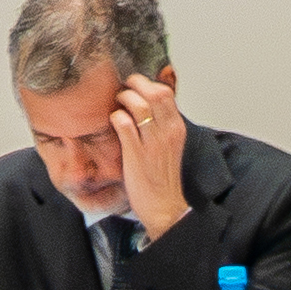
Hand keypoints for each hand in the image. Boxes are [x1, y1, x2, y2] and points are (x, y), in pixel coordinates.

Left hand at [110, 75, 190, 239]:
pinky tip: (113, 121)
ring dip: (124, 98)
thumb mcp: (169, 145)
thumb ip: (161, 125)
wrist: (164, 206)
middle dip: (136, 84)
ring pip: (139, 105)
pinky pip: (125, 125)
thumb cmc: (162, 177)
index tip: (135, 85)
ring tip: (117, 103)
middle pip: (155, 93)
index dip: (148, 83)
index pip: (166, 93)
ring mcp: (153, 142)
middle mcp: (168, 132)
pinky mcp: (137, 154)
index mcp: (177, 128)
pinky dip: (117, 117)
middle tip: (123, 87)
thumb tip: (147, 106)